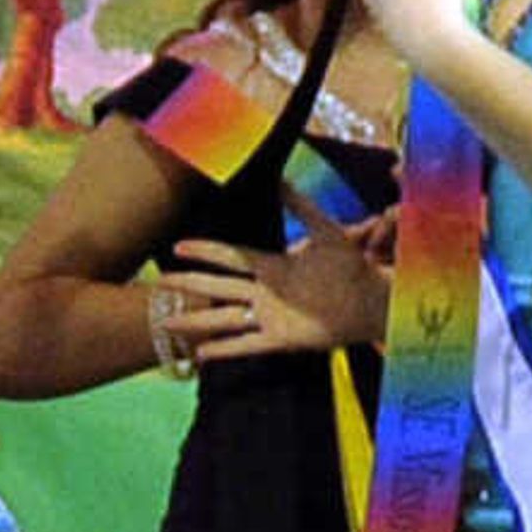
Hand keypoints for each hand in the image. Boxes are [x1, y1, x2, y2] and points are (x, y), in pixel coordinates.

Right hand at [164, 211, 389, 362]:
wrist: (372, 300)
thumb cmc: (353, 266)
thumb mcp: (325, 230)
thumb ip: (301, 206)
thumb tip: (280, 178)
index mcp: (273, 266)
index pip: (230, 257)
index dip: (205, 251)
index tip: (178, 246)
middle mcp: (266, 292)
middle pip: (217, 287)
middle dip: (189, 285)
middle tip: (160, 281)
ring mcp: (271, 317)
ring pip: (223, 318)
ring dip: (196, 320)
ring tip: (166, 321)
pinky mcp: (281, 340)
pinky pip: (245, 345)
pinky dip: (222, 350)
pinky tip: (199, 353)